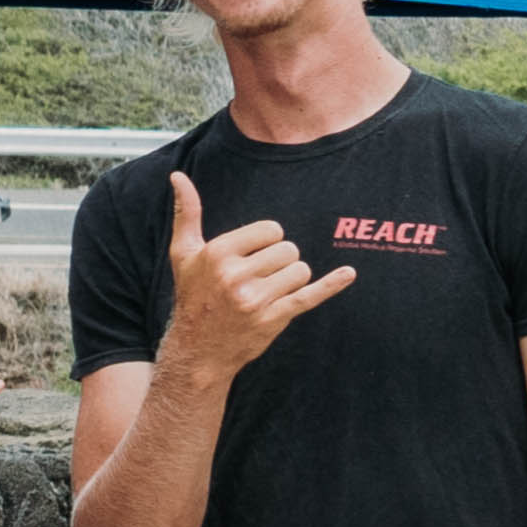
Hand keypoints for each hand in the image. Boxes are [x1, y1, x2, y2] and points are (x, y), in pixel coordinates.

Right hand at [153, 173, 354, 385]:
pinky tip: (348, 274)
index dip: (267, 241)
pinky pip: (310, 296)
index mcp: (217, 253)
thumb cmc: (193, 296)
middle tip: (259, 278)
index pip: (271, 230)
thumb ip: (186, 213)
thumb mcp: (183, 254)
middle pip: (289, 249)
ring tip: (268, 292)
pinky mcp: (273, 319)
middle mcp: (235, 275)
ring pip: (300, 271)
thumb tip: (178, 176)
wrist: (197, 350)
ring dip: (291, 280)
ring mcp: (255, 299)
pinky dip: (331, 284)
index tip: (252, 257)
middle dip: (280, 262)